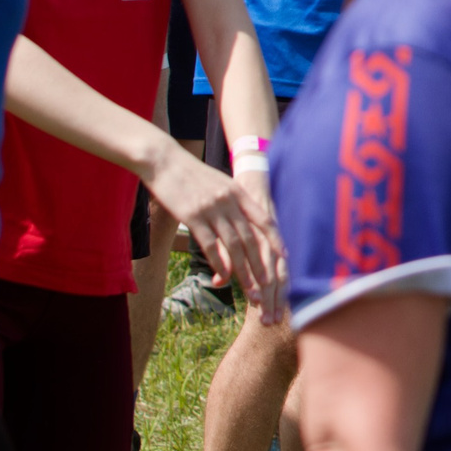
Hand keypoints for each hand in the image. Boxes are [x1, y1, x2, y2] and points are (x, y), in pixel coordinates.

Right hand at [145, 140, 287, 321]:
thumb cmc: (190, 174)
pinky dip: (218, 263)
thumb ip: (232, 200)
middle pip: (251, 238)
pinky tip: (223, 277)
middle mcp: (229, 200)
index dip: (276, 239)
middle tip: (267, 286)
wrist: (164, 160)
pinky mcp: (192, 216)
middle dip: (261, 265)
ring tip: (250, 289)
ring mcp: (212, 208)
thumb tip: (243, 219)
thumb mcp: (219, 182)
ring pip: (233, 245)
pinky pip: (210, 244)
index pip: (264, 219)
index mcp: (238, 192)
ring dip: (243, 271)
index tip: (286, 257)